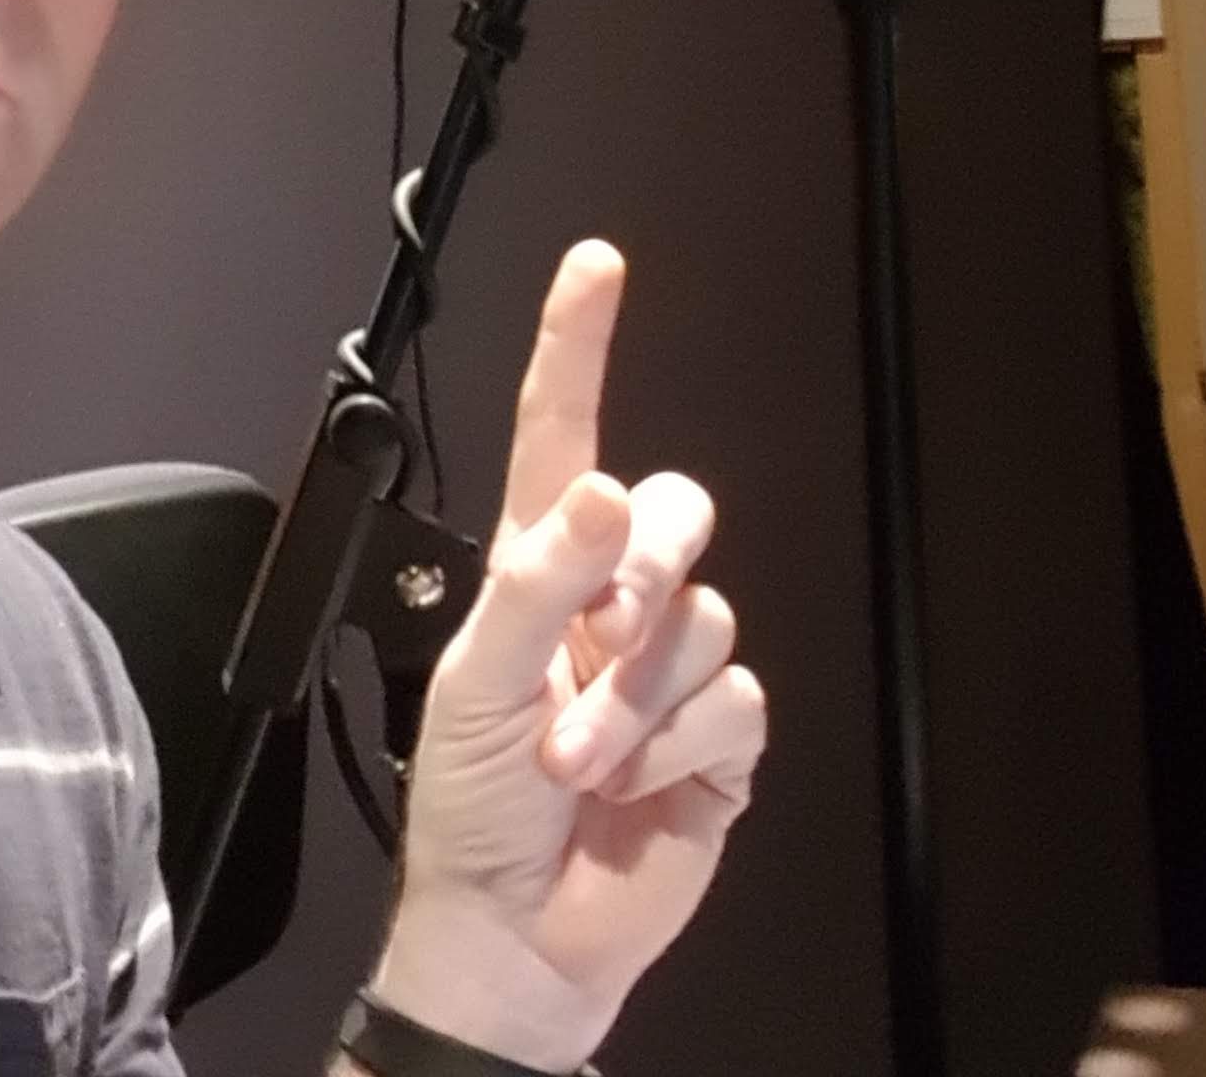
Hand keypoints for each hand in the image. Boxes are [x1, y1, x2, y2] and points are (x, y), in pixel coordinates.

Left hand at [367, 240, 766, 1070]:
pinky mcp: (719, 741)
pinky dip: (679, 750)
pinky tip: (637, 790)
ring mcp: (668, 670)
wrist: (515, 942)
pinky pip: (734, 702)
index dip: (579, 345)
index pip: (563, 432)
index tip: (597, 263)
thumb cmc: (470, 806)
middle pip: (676, 512)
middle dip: (650, 564)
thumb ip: (539, 582)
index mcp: (537, 567)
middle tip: (601, 629)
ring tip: (581, 762)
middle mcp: (609, 600)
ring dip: (637, 700)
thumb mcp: (477, 686)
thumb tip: (608, 490)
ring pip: (705, 618)